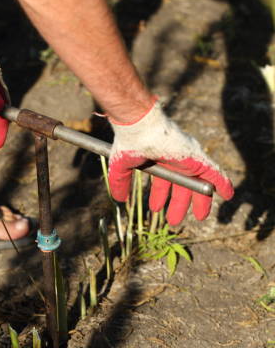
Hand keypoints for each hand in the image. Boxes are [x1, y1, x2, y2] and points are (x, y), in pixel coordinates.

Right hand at [108, 101, 233, 224]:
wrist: (139, 127)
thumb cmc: (130, 142)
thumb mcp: (122, 167)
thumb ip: (121, 183)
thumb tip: (119, 199)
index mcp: (159, 160)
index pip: (164, 181)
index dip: (160, 196)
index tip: (156, 209)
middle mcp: (175, 160)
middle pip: (182, 185)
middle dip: (179, 203)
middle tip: (174, 220)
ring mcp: (187, 159)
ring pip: (198, 182)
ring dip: (200, 200)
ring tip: (200, 216)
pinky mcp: (197, 158)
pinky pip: (214, 173)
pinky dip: (222, 183)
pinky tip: (228, 195)